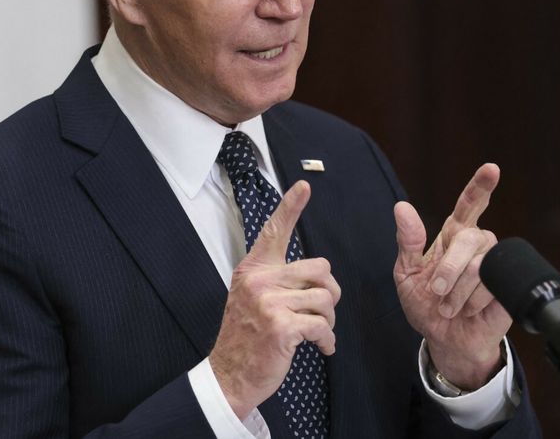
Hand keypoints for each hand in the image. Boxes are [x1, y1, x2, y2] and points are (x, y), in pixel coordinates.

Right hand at [209, 181, 340, 418]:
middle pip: (320, 269)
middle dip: (330, 292)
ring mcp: (269, 303)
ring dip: (329, 319)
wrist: (229, 374)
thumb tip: (314, 274)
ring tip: (318, 332)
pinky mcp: (280, 326)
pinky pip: (322, 325)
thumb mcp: (251, 298)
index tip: (304, 185)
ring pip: (325, 298)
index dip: (290, 207)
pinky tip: (321, 347)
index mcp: (253, 270)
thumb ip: (275, 280)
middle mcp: (259, 281)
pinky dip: (327, 340)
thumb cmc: (247, 337)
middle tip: (323, 311)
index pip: (274, 231)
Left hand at [393, 163, 510, 389]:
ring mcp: (494, 266)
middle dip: (449, 268)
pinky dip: (473, 302)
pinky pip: (492, 285)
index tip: (491, 169)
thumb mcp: (406, 273)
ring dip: (457, 291)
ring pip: (479, 264)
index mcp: (452, 236)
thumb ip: (407, 241)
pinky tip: (468, 311)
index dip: (480, 186)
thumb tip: (402, 207)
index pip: (469, 204)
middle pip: (469, 237)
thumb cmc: (425, 305)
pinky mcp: (506, 288)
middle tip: (436, 291)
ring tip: (449, 307)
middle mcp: (476, 246)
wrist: (444, 341)